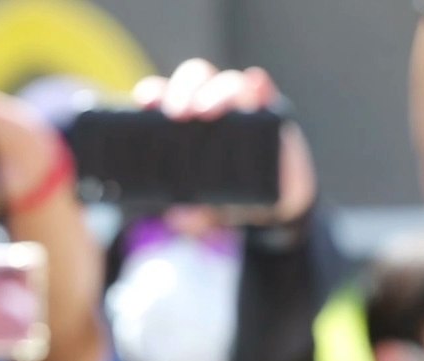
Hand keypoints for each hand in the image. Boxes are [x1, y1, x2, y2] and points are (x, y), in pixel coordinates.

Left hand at [133, 58, 317, 227]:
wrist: (276, 203)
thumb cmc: (229, 194)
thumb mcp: (206, 209)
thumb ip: (193, 215)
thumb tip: (178, 218)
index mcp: (185, 122)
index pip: (165, 96)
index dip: (154, 93)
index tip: (146, 100)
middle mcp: (212, 106)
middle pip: (195, 79)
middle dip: (184, 89)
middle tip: (178, 113)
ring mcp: (243, 107)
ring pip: (228, 83)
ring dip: (216, 91)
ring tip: (205, 110)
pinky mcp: (271, 113)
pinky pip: (265, 92)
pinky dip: (259, 86)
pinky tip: (256, 83)